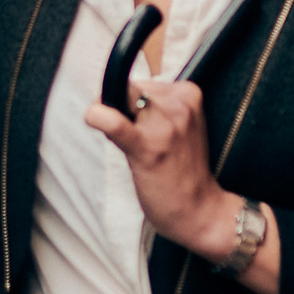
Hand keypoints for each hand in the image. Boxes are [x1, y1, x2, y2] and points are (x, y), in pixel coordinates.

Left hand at [86, 77, 242, 258]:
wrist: (200, 210)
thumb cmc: (183, 170)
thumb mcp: (179, 126)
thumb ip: (155, 106)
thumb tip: (112, 95)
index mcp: (189, 94)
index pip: (144, 82)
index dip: (133, 103)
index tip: (140, 124)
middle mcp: (180, 105)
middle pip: (130, 88)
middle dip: (122, 109)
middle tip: (136, 138)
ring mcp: (166, 125)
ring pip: (119, 100)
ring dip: (113, 120)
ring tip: (134, 148)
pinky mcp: (148, 146)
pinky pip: (114, 122)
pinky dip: (97, 117)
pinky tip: (93, 118)